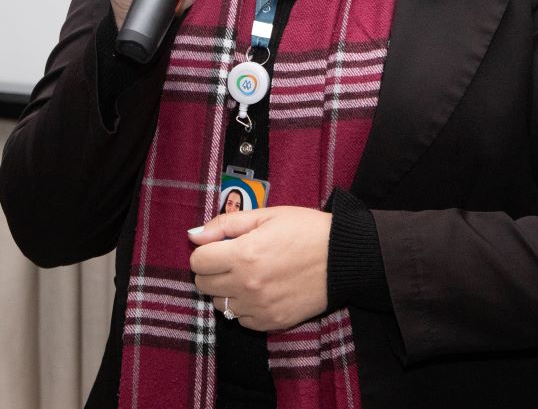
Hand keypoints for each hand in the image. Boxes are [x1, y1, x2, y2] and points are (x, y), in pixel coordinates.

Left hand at [188, 206, 331, 331]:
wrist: (344, 257)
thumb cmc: (306, 229)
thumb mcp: (267, 215)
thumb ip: (226, 224)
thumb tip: (193, 235)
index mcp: (244, 254)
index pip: (197, 262)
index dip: (206, 251)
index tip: (220, 246)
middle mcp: (247, 285)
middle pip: (203, 285)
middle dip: (212, 270)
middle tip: (233, 259)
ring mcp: (259, 308)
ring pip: (219, 304)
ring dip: (227, 290)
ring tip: (249, 275)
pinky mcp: (271, 323)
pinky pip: (241, 319)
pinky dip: (244, 307)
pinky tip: (262, 290)